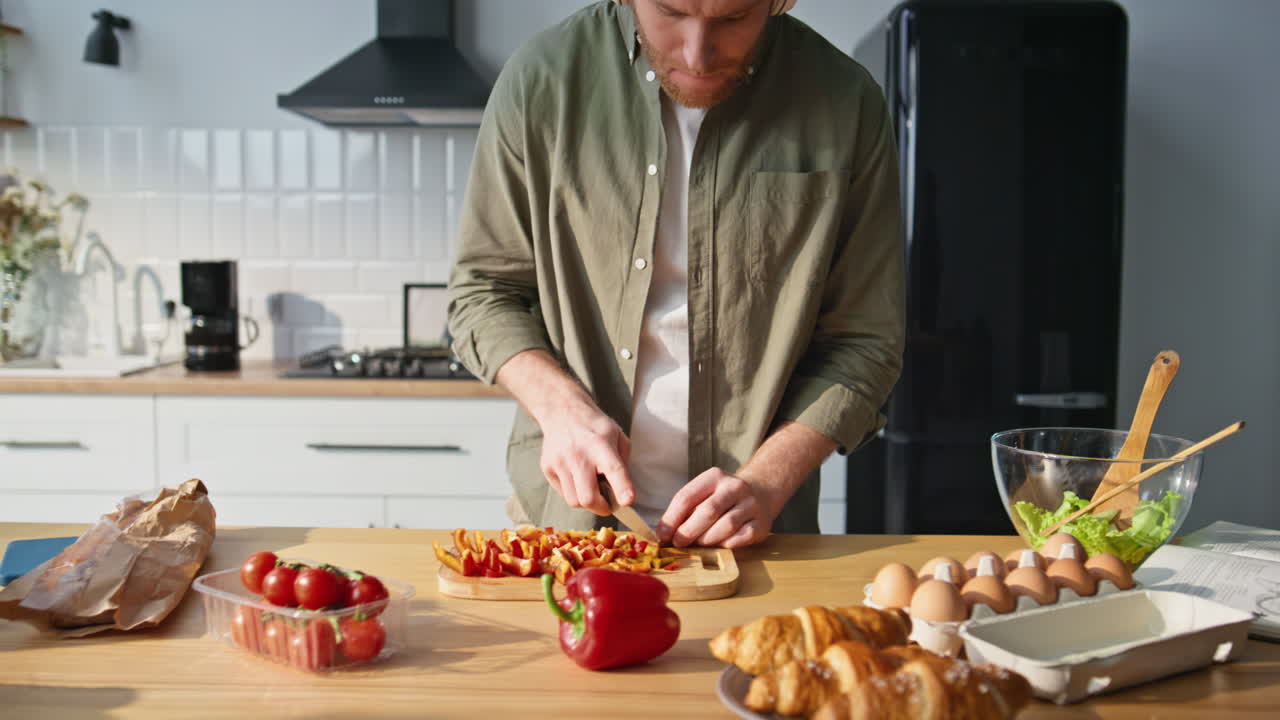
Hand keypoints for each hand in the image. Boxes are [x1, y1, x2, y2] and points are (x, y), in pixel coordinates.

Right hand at [539, 404, 633, 515]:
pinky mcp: (547, 468)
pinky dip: (574, 492)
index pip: (613, 469)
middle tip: (608, 503)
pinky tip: (577, 477)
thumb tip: (622, 493)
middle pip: (588, 497)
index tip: (628, 501)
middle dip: (602, 508)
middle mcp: (579, 454)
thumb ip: (623, 464)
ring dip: (587, 501)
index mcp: (601, 444)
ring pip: (574, 501)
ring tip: (591, 485)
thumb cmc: (595, 427)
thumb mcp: (617, 436)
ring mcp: (560, 462)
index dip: (622, 487)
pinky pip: (563, 493)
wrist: (562, 412)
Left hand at [656, 467, 777, 548]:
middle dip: (689, 531)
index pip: (687, 497)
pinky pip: (741, 537)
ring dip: (707, 539)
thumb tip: (663, 533)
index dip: (672, 518)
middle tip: (678, 543)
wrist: (760, 494)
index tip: (662, 535)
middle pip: (708, 511)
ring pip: (726, 525)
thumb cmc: (721, 498)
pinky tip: (718, 545)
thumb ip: (684, 511)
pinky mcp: (761, 523)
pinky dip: (726, 544)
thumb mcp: (703, 494)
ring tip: (697, 544)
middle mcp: (735, 487)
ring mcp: (751, 504)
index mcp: (714, 476)